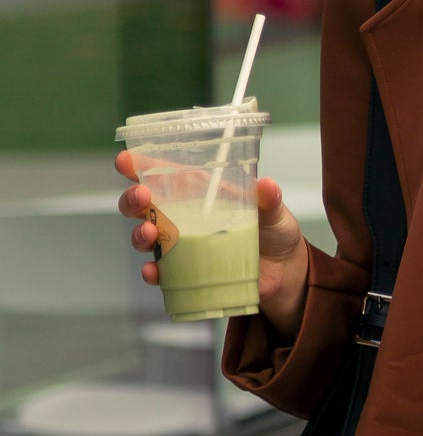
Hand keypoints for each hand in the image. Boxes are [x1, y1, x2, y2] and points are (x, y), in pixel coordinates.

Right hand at [116, 152, 309, 339]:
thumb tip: (267, 185)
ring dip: (140, 235)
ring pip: (147, 237)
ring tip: (149, 234)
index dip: (142, 165)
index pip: (167, 174)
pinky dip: (153, 273)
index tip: (124, 160)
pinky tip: (154, 272)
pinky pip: (161, 273)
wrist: (284, 274)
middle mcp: (185, 217)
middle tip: (140, 197)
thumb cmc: (275, 233)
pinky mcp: (186, 272)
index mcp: (202, 193)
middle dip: (134, 199)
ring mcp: (183, 246)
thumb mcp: (275, 212)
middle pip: (146, 205)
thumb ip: (269, 199)